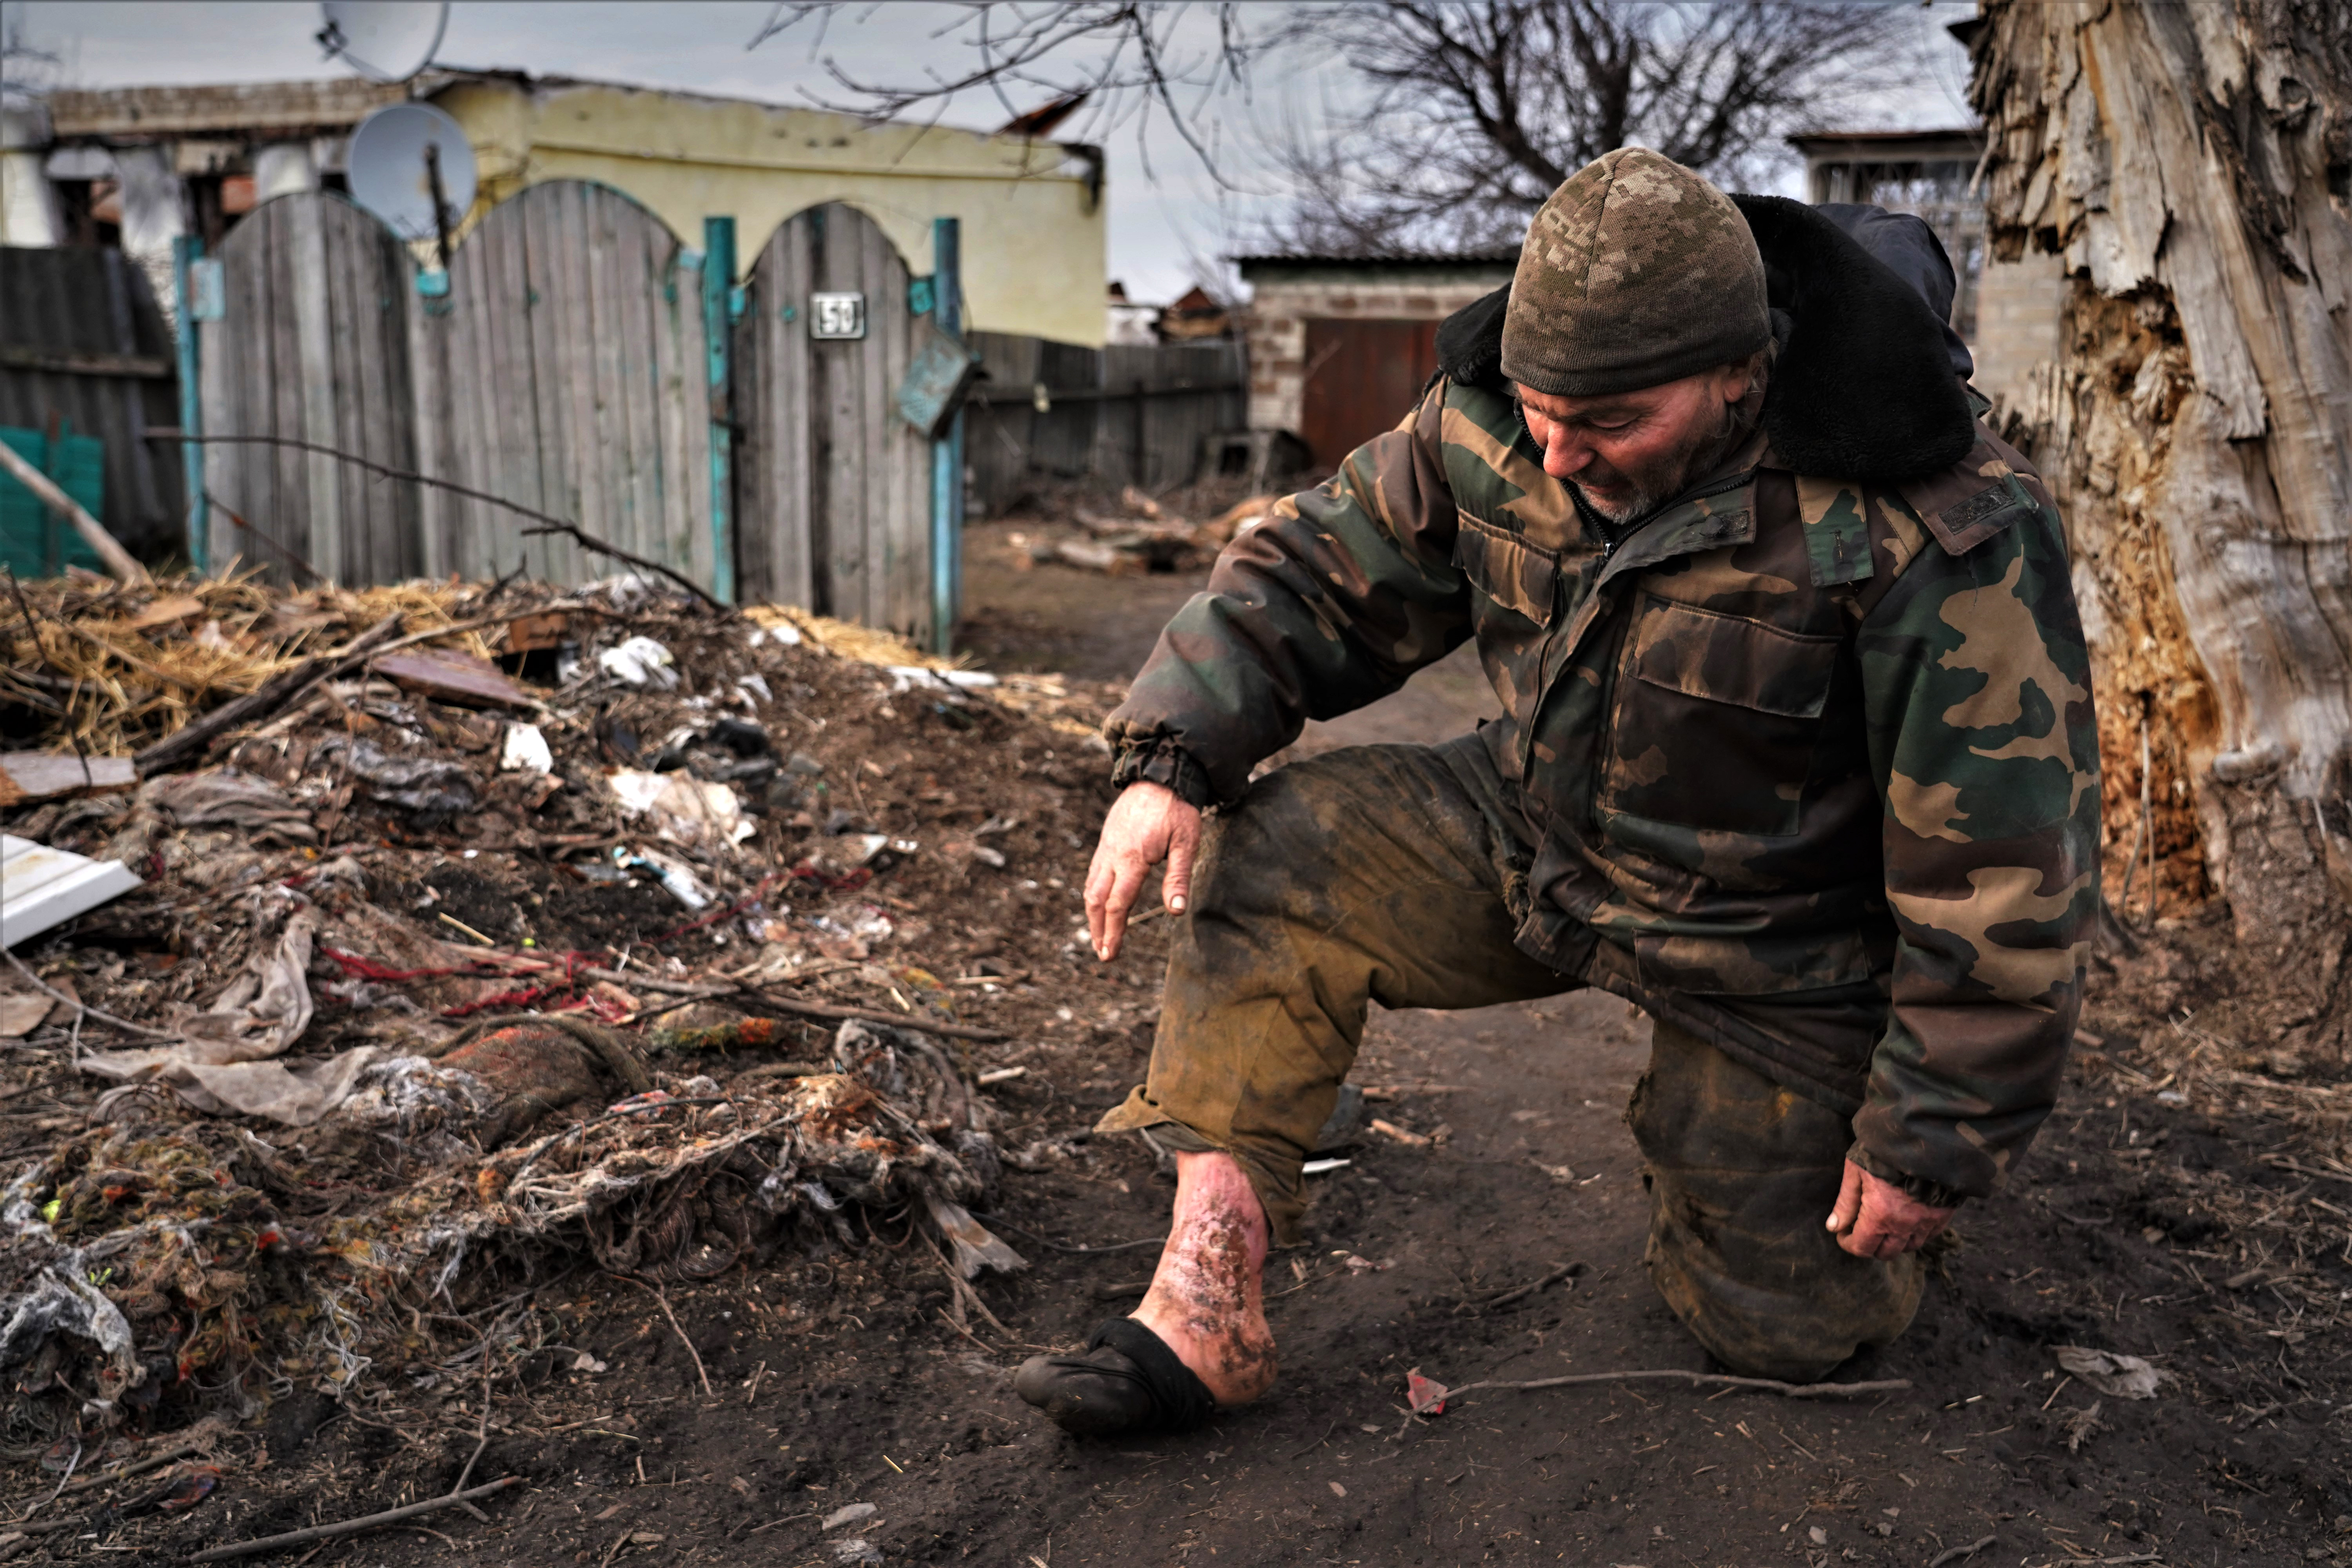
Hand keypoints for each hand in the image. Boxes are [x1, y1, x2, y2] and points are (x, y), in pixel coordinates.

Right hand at [1083, 782, 1201, 961]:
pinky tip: (1100, 903)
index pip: (1117, 904)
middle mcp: (1113, 854)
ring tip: (1098, 935)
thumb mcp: (1187, 843)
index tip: (1111, 953)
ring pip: (1090, 886)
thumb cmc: (1177, 809)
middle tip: (1103, 953)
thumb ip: (1179, 877)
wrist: (1160, 775)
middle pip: (1096, 899)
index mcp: (1133, 858)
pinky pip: (1094, 871)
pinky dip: (1093, 893)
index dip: (1114, 931)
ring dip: (1093, 914)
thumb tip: (1175, 912)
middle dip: (1097, 929)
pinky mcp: (1106, 839)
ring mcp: (1106, 846)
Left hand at [1826, 1160, 1953, 1258]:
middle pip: (1886, 1253)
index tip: (1842, 1234)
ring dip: (1894, 1242)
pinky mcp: (1944, 1214)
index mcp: (1880, 1215)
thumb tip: (1833, 1227)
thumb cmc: (1882, 1149)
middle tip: (1862, 1230)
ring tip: (1884, 1226)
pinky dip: (1916, 1234)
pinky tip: (1907, 1221)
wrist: (1922, 1134)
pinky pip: (1929, 1236)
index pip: (1862, 1247)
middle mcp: (1904, 1224)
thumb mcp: (1856, 1171)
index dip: (1848, 1243)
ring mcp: (1926, 1221)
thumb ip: (1845, 1203)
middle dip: (1870, 1245)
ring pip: (1909, 1247)